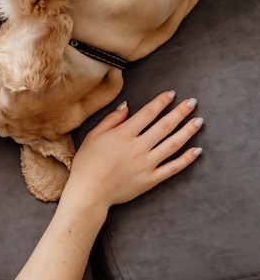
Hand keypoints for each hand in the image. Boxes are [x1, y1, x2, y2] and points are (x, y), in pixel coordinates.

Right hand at [65, 90, 203, 209]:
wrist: (89, 192)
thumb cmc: (87, 163)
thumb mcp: (93, 136)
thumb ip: (111, 120)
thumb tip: (126, 106)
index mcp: (123, 134)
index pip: (148, 113)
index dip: (161, 102)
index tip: (171, 94)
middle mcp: (138, 147)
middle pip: (164, 125)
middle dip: (180, 112)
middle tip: (192, 102)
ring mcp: (147, 164)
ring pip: (173, 144)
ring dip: (187, 131)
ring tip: (199, 121)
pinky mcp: (151, 180)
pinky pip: (173, 168)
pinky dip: (186, 159)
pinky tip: (197, 150)